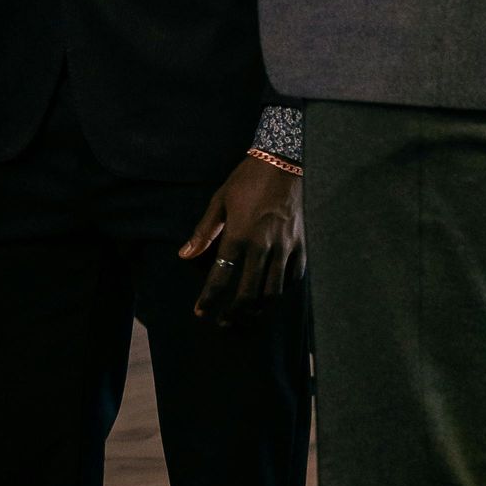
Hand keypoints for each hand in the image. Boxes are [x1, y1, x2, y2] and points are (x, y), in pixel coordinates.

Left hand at [180, 152, 304, 323]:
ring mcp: (285, 247)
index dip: (209, 299)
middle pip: (249, 294)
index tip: (201, 312)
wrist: (283, 163)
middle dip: (234, 313)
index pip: (221, 278)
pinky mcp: (300, 245)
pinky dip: (282, 290)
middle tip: (224, 322)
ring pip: (274, 292)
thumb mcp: (219, 201)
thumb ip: (203, 232)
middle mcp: (263, 246)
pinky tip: (272, 295)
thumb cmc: (246, 180)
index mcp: (239, 236)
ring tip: (247, 316)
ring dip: (258, 309)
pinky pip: (293, 277)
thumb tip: (185, 256)